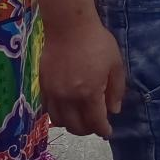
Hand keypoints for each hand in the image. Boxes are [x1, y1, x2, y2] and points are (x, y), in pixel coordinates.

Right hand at [41, 17, 125, 136]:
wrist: (69, 27)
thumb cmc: (98, 42)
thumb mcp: (116, 63)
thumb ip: (116, 89)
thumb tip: (114, 110)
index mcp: (89, 93)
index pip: (95, 122)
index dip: (103, 130)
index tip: (108, 133)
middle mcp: (69, 98)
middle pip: (76, 126)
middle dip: (88, 130)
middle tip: (96, 125)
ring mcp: (53, 94)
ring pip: (60, 122)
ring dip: (72, 125)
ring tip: (81, 119)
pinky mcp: (43, 87)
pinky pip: (48, 110)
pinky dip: (58, 116)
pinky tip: (66, 110)